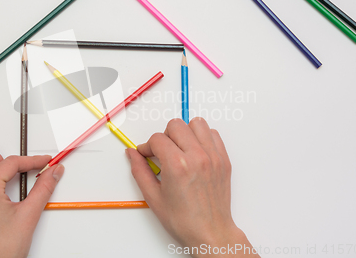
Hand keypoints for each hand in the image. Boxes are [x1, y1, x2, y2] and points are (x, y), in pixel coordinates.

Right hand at [126, 118, 258, 256]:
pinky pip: (213, 134)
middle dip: (165, 136)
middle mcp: (197, 157)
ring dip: (185, 132)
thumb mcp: (153, 197)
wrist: (210, 232)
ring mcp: (213, 157)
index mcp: (177, 166)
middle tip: (163, 152)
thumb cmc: (184, 220)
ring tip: (180, 148)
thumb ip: (140, 170)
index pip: (157, 139)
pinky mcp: (224, 160)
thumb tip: (132, 154)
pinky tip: (194, 151)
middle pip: (176, 125)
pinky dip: (202, 138)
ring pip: (196, 124)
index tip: (146, 154)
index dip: (147, 146)